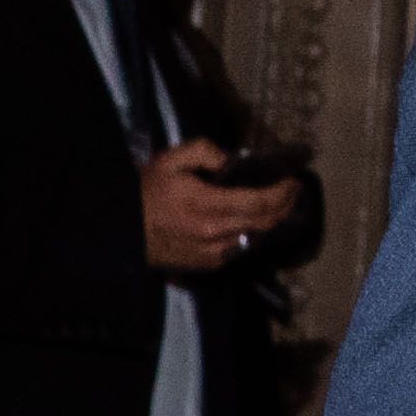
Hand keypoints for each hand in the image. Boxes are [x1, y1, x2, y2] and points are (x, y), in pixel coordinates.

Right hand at [141, 137, 300, 273]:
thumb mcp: (171, 160)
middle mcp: (216, 234)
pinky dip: (253, 233)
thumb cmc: (146, 192)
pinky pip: (241, 247)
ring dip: (272, 221)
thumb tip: (232, 160)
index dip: (283, 192)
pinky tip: (255, 221)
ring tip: (279, 203)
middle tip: (293, 190)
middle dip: (285, 205)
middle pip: (266, 222)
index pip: (260, 202)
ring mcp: (214, 253)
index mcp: (208, 205)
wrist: (121, 231)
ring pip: (257, 237)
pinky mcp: (209, 264)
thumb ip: (205, 152)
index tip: (294, 181)